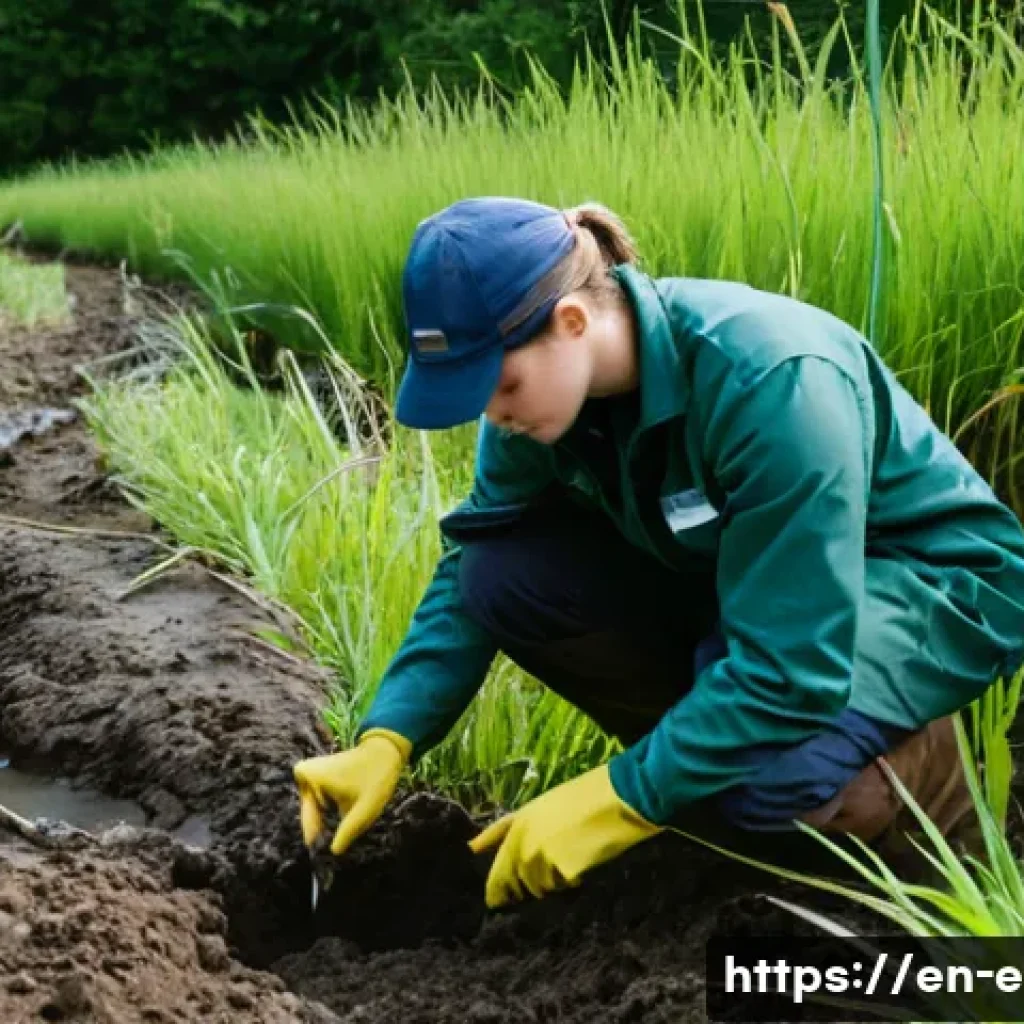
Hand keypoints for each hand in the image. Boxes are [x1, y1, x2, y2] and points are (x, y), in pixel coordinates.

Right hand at [293, 729, 411, 854]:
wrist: (385, 751)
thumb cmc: (376, 777)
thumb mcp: (364, 809)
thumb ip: (347, 831)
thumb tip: (334, 852)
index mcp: (307, 777)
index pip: (308, 819)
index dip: (319, 836)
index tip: (324, 852)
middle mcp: (304, 774)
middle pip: (313, 815)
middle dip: (329, 825)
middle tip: (343, 836)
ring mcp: (311, 774)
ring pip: (318, 810)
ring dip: (333, 818)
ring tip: (352, 813)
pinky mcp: (319, 776)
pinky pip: (322, 801)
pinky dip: (335, 809)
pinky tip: (350, 806)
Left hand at [468, 764, 661, 907]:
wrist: (618, 797)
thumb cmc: (583, 796)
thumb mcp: (540, 806)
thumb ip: (507, 829)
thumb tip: (473, 847)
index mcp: (517, 825)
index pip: (497, 871)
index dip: (496, 889)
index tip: (495, 902)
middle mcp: (523, 844)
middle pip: (517, 885)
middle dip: (528, 886)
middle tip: (550, 873)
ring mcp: (541, 860)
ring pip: (542, 888)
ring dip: (553, 882)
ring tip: (571, 857)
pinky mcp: (563, 872)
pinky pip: (563, 886)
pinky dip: (572, 881)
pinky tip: (584, 861)